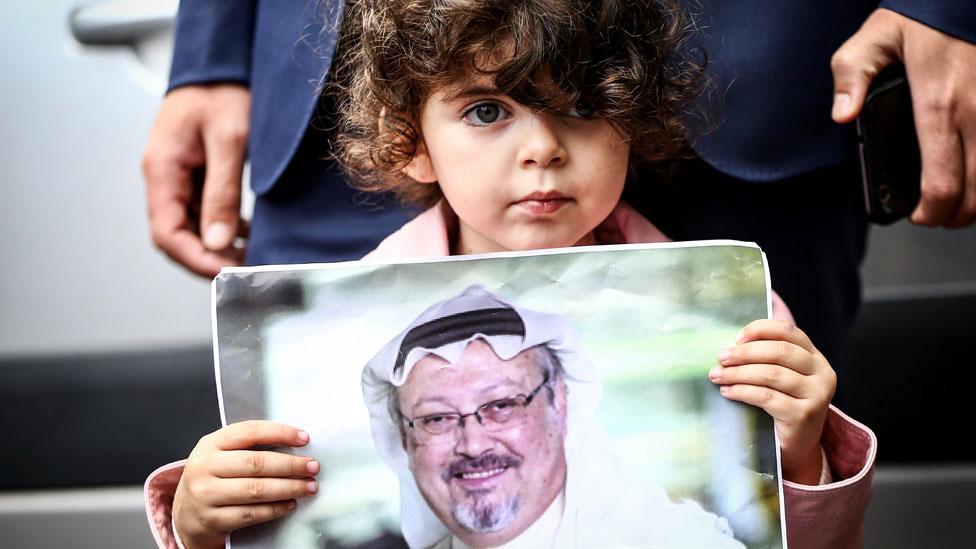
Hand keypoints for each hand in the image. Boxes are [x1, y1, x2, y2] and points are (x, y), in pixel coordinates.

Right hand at [142, 84, 250, 277]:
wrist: (223, 65)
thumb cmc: (224, 92)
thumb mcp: (229, 140)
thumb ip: (222, 191)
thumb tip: (218, 242)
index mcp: (162, 170)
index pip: (167, 233)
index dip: (195, 259)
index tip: (228, 274)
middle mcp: (165, 177)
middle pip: (178, 235)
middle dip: (210, 258)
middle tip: (248, 269)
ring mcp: (179, 177)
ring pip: (192, 227)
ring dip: (219, 245)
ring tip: (253, 255)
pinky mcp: (196, 175)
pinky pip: (204, 211)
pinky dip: (225, 227)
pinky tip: (250, 233)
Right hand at [173, 421, 319, 548]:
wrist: (185, 514)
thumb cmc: (213, 478)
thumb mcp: (221, 455)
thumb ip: (249, 447)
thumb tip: (295, 444)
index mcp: (210, 444)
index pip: (250, 431)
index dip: (280, 433)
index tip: (304, 438)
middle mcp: (204, 467)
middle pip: (256, 463)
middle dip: (291, 465)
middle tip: (313, 467)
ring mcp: (206, 494)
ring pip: (256, 490)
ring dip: (289, 488)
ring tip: (309, 487)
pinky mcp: (212, 519)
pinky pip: (251, 514)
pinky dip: (275, 509)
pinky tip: (290, 504)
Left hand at [709, 320, 835, 484]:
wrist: (796, 444)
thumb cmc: (782, 403)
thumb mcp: (780, 375)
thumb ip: (768, 352)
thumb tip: (742, 331)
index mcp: (815, 357)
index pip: (789, 332)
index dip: (761, 329)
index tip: (737, 337)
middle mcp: (822, 373)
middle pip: (779, 352)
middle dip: (745, 353)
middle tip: (721, 358)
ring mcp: (817, 395)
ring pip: (772, 374)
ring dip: (739, 373)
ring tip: (717, 375)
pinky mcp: (804, 415)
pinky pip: (767, 397)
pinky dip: (742, 391)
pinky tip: (727, 391)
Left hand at [831, 8, 975, 227]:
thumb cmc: (921, 15)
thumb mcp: (874, 38)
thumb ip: (851, 77)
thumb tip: (842, 116)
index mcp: (938, 104)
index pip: (942, 182)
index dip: (930, 212)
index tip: (917, 216)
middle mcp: (975, 112)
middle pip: (975, 192)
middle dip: (954, 215)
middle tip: (935, 216)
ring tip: (957, 202)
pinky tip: (974, 176)